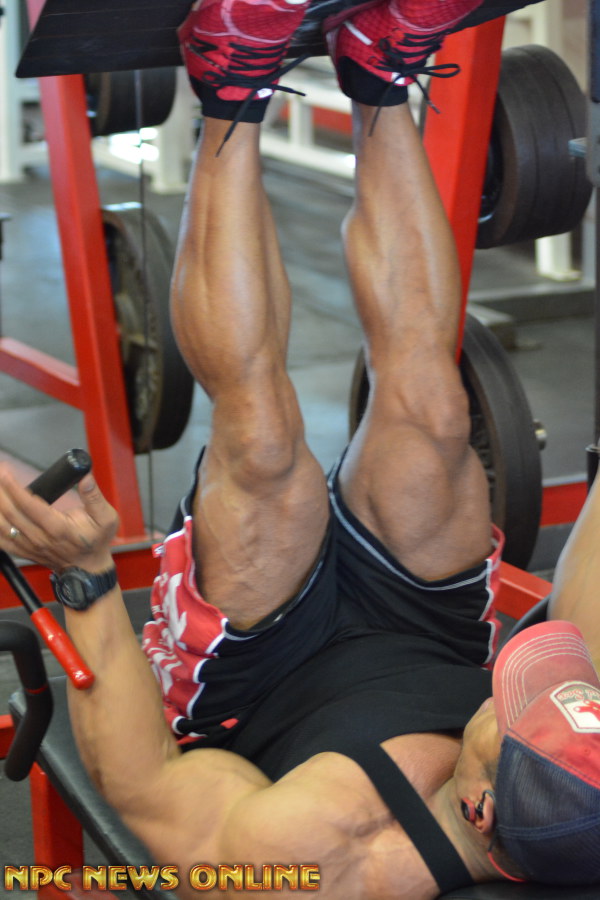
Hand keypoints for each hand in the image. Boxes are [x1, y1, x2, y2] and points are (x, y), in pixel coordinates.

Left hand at [0, 465, 118, 571]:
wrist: (88, 569)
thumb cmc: (95, 542)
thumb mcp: (105, 518)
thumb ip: (94, 497)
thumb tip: (85, 478)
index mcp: (58, 528)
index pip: (29, 505)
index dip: (15, 488)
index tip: (5, 473)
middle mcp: (40, 538)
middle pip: (11, 513)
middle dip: (1, 492)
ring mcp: (29, 546)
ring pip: (3, 526)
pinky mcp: (23, 550)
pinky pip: (1, 540)